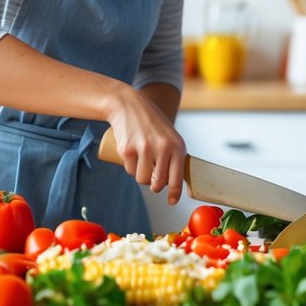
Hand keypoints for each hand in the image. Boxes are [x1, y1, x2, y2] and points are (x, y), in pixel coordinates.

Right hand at [102, 88, 185, 204]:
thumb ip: (173, 155)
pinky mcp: (128, 149)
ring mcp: (145, 148)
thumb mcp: (169, 136)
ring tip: (142, 162)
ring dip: (141, 177)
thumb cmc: (151, 123)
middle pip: (158, 183)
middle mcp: (163, 147)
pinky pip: (129, 170)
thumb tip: (173, 183)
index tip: (172, 201)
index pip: (177, 177)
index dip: (174, 193)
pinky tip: (131, 154)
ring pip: (142, 179)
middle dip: (155, 186)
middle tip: (152, 179)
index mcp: (177, 145)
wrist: (128, 104)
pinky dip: (130, 167)